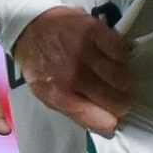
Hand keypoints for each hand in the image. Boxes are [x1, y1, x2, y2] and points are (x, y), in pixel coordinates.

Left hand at [10, 7, 133, 135]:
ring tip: (116, 76)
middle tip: (120, 96)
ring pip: (123, 77)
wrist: (30, 27)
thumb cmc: (40, 64)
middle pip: (117, 101)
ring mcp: (85, 52)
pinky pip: (122, 51)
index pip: (101, 121)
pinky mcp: (94, 31)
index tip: (114, 116)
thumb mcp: (47, 94)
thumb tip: (106, 125)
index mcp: (61, 96)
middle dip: (122, 102)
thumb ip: (74, 111)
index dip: (112, 121)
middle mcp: (74, 75)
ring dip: (123, 79)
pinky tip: (114, 57)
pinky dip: (122, 56)